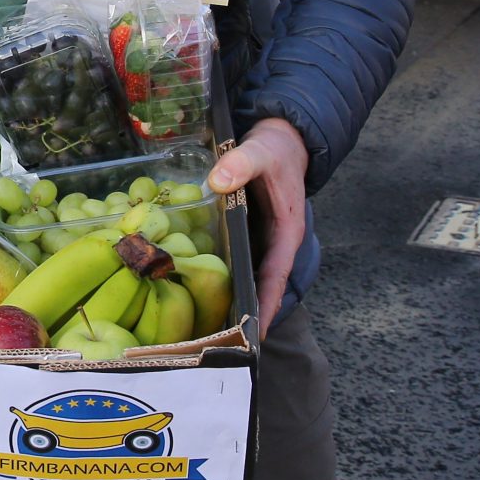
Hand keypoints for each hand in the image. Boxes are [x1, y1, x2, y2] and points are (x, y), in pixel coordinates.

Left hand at [206, 117, 307, 339]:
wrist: (280, 137)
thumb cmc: (275, 148)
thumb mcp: (260, 151)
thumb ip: (241, 164)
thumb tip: (217, 182)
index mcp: (286, 233)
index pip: (275, 278)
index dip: (264, 306)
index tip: (253, 335)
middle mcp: (275, 243)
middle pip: (260, 285)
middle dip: (243, 313)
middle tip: (219, 342)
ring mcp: (259, 240)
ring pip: (245, 275)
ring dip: (229, 297)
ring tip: (204, 326)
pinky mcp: (245, 232)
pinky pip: (232, 258)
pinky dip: (219, 273)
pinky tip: (193, 286)